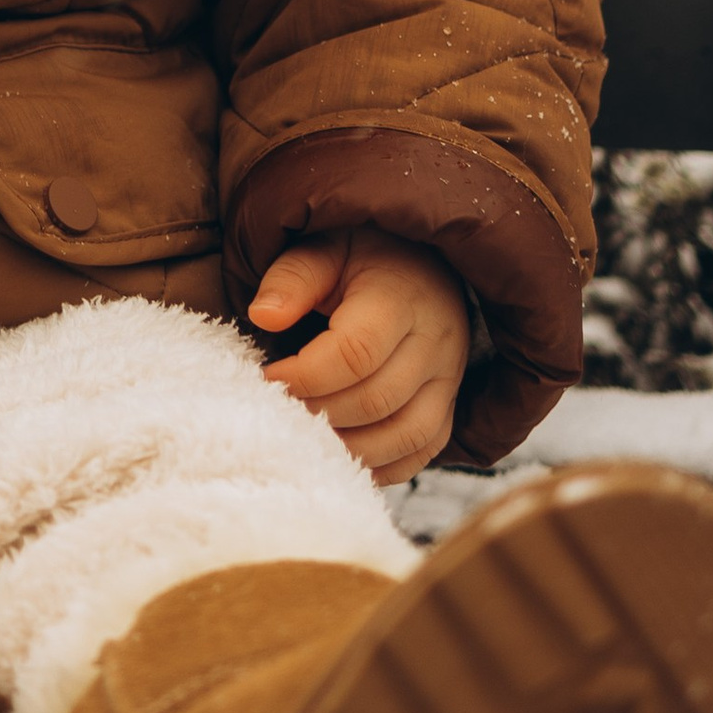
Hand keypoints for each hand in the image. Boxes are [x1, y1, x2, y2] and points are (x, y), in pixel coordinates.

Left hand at [248, 223, 469, 482]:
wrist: (423, 262)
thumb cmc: (362, 255)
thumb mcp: (323, 248)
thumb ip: (293, 278)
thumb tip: (263, 317)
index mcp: (400, 297)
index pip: (355, 353)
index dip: (305, 375)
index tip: (268, 375)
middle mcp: (435, 341)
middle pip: (377, 400)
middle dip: (319, 412)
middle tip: (280, 408)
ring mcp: (449, 377)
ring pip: (406, 435)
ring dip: (350, 448)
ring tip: (306, 435)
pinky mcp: (449, 403)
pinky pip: (423, 450)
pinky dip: (382, 465)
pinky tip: (342, 456)